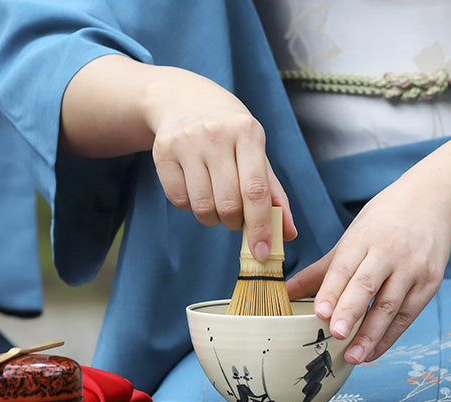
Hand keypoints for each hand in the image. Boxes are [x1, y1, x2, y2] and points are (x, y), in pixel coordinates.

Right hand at [146, 67, 296, 257]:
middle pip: (228, 203)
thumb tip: (288, 234)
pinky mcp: (162, 152)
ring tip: (217, 203)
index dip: (261, 225)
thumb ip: (273, 193)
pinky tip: (197, 189)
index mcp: (247, 132)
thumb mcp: (256, 152)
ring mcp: (185, 142)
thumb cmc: (230, 132)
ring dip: (213, 218)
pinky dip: (191, 206)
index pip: (255, 189)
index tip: (263, 252)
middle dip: (236, 222)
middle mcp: (215, 135)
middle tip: (237, 217)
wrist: (184, 100)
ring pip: (202, 206)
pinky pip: (178, 200)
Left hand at [286, 111, 450, 364]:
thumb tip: (286, 293)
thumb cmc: (384, 221)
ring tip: (354, 356)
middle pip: (368, 285)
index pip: (346, 266)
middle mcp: (390, 253)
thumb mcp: (352, 237)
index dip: (332, 290)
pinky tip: (373, 352)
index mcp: (364, 238)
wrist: (433, 201)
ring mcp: (413, 268)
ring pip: (391, 305)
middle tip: (335, 334)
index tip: (319, 312)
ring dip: (372, 334)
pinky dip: (390, 336)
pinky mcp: (430, 282)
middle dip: (351, 310)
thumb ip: (321, 270)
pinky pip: (408, 314)